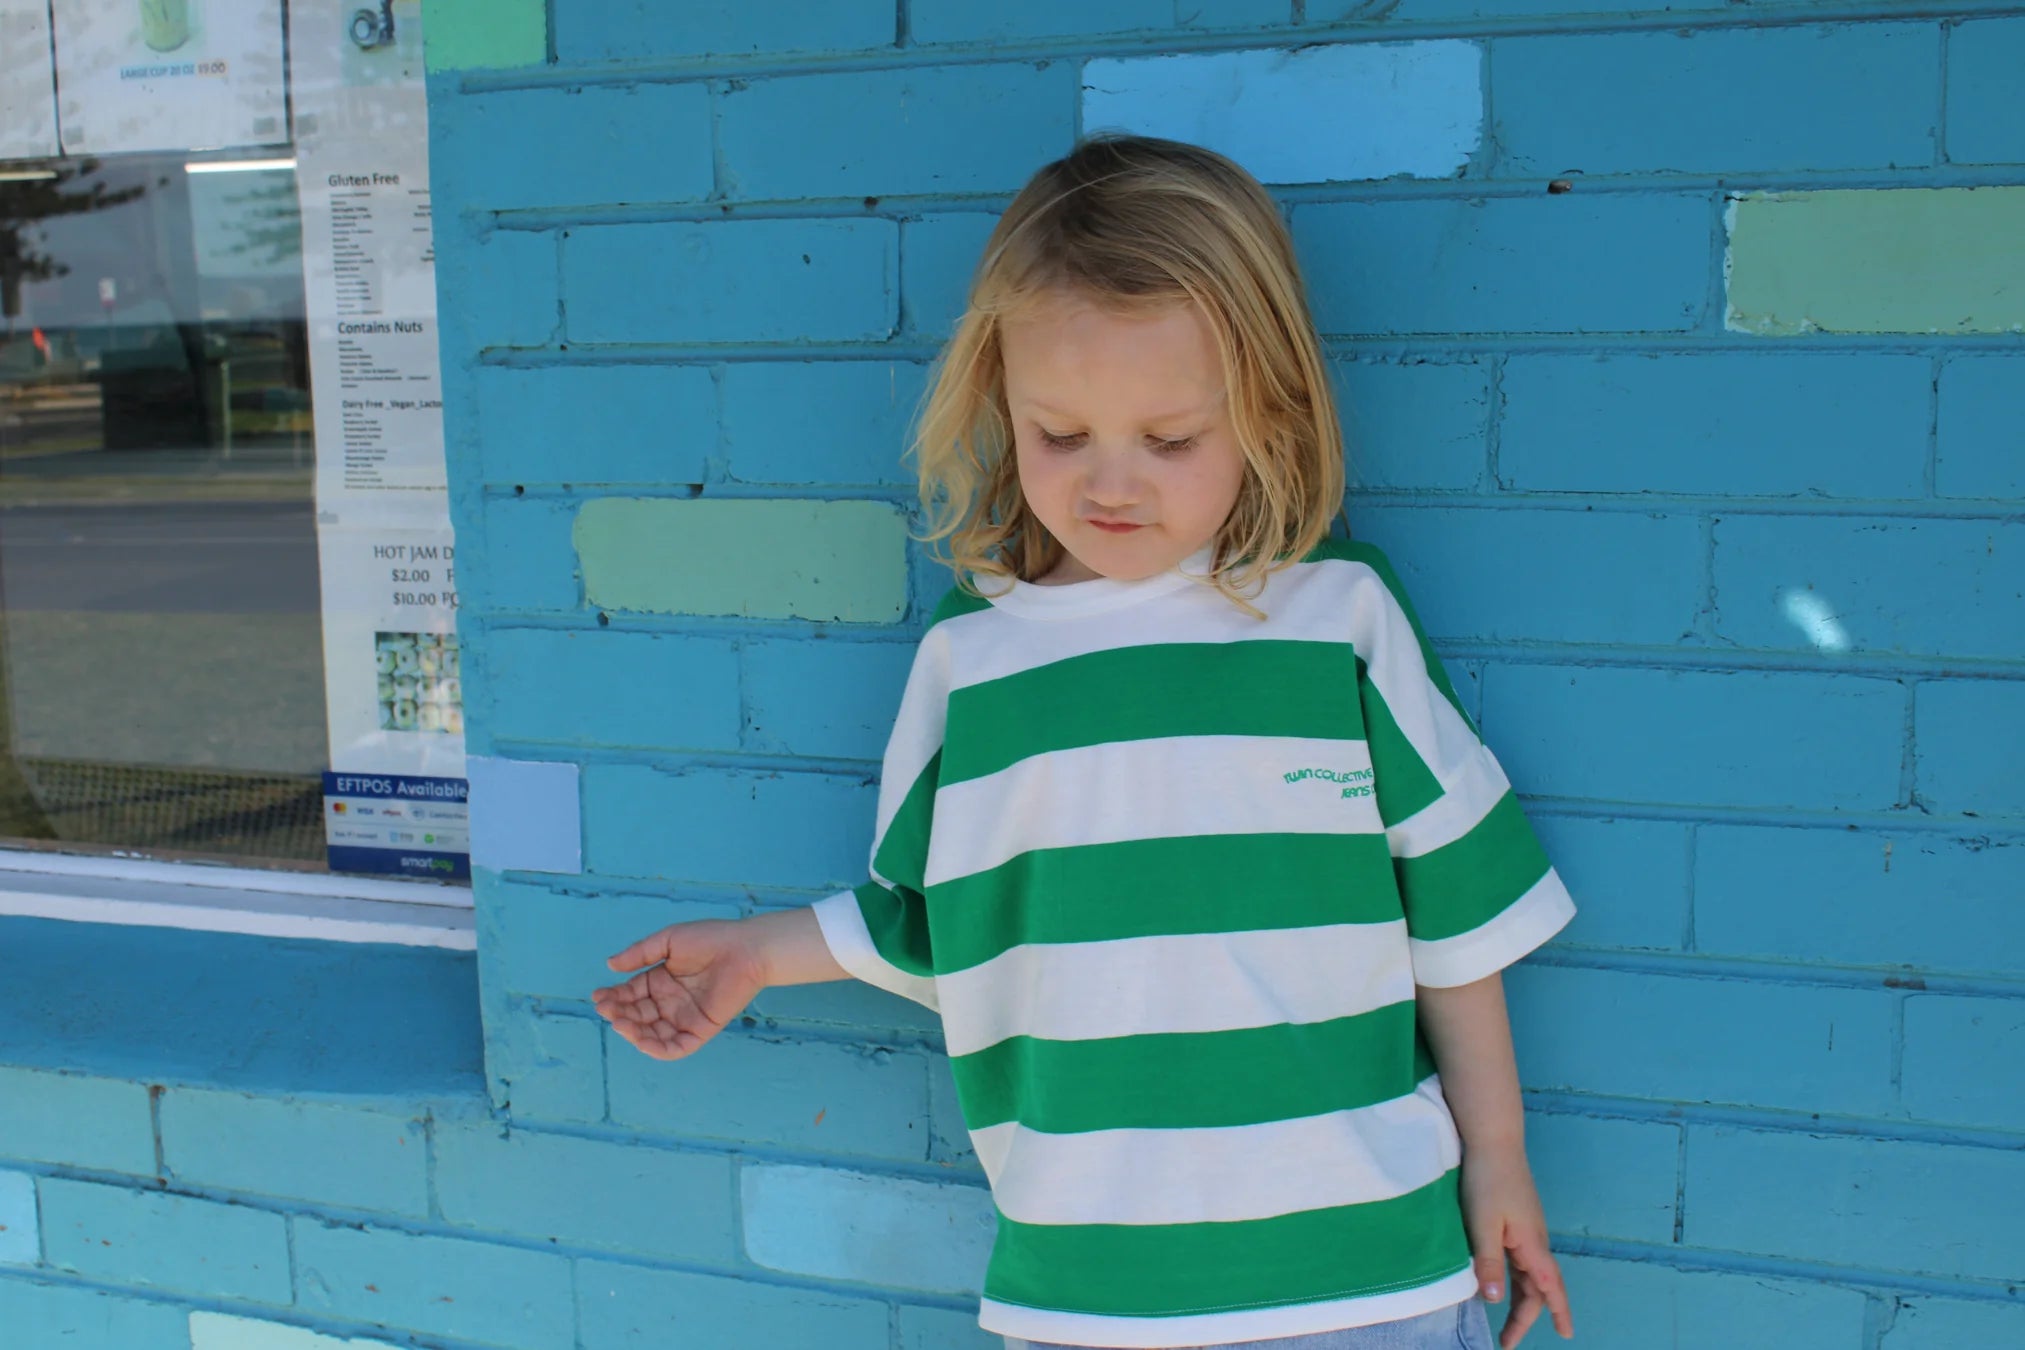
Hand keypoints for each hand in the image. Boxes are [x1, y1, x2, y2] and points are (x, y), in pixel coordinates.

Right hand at [592, 919, 766, 1060]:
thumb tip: (610, 965)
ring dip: (633, 1032)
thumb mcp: (669, 941)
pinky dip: (658, 1049)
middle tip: (606, 1009)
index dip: (613, 997)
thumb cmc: (711, 939)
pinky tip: (641, 1040)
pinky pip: (677, 1047)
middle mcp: (670, 1002)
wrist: (746, 949)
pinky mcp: (701, 1029)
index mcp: (661, 981)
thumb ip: (640, 953)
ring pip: (652, 1034)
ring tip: (619, 1022)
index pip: (631, 993)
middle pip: (638, 1015)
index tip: (597, 996)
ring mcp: (685, 1017)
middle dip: (619, 1014)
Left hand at [1460, 1144, 1573, 1346]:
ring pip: (1528, 1274)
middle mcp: (1535, 1240)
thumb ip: (1488, 1262)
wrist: (1493, 1140)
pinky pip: (1520, 1258)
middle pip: (1538, 1287)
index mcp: (1532, 1245)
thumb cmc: (1487, 1180)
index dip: (1558, 1312)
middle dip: (1526, 1316)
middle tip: (1507, 1341)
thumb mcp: (1483, 1224)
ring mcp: (1527, 1229)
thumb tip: (1494, 1300)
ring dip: (1520, 1298)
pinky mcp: (1517, 1219)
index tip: (1566, 1335)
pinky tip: (1501, 1281)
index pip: (1549, 1288)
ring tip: (1504, 1320)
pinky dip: (1515, 1278)